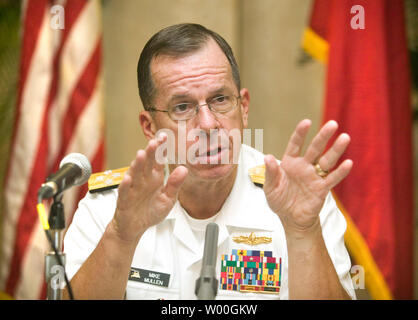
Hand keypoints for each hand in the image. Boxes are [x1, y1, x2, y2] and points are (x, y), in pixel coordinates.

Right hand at [111, 133, 187, 241]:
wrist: (134, 228)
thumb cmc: (149, 212)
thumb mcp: (168, 199)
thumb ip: (175, 185)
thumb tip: (184, 169)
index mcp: (154, 178)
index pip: (158, 160)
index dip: (161, 149)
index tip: (165, 137)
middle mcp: (143, 180)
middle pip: (147, 164)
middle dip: (150, 153)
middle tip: (154, 142)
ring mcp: (133, 189)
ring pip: (134, 174)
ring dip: (137, 165)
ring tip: (141, 154)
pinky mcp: (124, 200)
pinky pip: (125, 192)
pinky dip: (125, 185)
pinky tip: (128, 178)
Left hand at [263, 119, 352, 236]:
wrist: (290, 219)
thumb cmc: (279, 200)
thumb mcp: (270, 187)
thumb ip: (270, 173)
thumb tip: (267, 157)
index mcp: (289, 163)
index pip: (295, 145)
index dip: (300, 133)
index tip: (307, 122)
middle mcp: (304, 166)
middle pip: (315, 149)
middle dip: (323, 136)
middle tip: (333, 124)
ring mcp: (314, 177)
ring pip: (327, 161)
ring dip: (336, 150)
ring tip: (345, 137)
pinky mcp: (322, 189)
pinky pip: (332, 179)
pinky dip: (340, 172)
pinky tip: (348, 163)